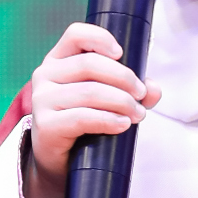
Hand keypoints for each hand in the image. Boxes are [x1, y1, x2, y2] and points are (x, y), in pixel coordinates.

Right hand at [26, 22, 161, 197]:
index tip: (122, 53)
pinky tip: (123, 124)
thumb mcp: (106, 100)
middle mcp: (45, 75)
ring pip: (89, 92)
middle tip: (141, 95)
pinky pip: (82, 118)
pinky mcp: (46, 126)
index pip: (75, 34)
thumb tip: (154, 89)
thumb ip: (131, 90)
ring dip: (121, 102)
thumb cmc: (83, 124)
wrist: (60, 163)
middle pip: (89, 64)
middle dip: (123, 78)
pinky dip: (108, 120)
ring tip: (138, 114)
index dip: (100, 38)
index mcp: (59, 60)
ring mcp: (42, 100)